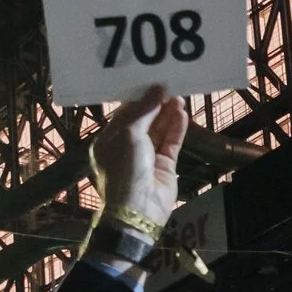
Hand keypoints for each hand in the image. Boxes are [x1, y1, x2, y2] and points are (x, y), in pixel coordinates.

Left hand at [90, 85, 187, 225]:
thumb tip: (157, 89)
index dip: (139, 99)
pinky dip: (177, 128)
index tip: (152, 83)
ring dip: (168, 114)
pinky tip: (182, 113)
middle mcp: (127, 147)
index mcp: (109, 140)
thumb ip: (143, 110)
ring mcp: (147, 157)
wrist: (138, 208)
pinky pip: (171, 142)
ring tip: (179, 96)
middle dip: (156, 105)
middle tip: (170, 86)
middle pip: (144, 120)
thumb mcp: (128, 134)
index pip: (125, 114)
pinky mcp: (165, 166)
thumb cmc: (124, 168)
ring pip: (160, 130)